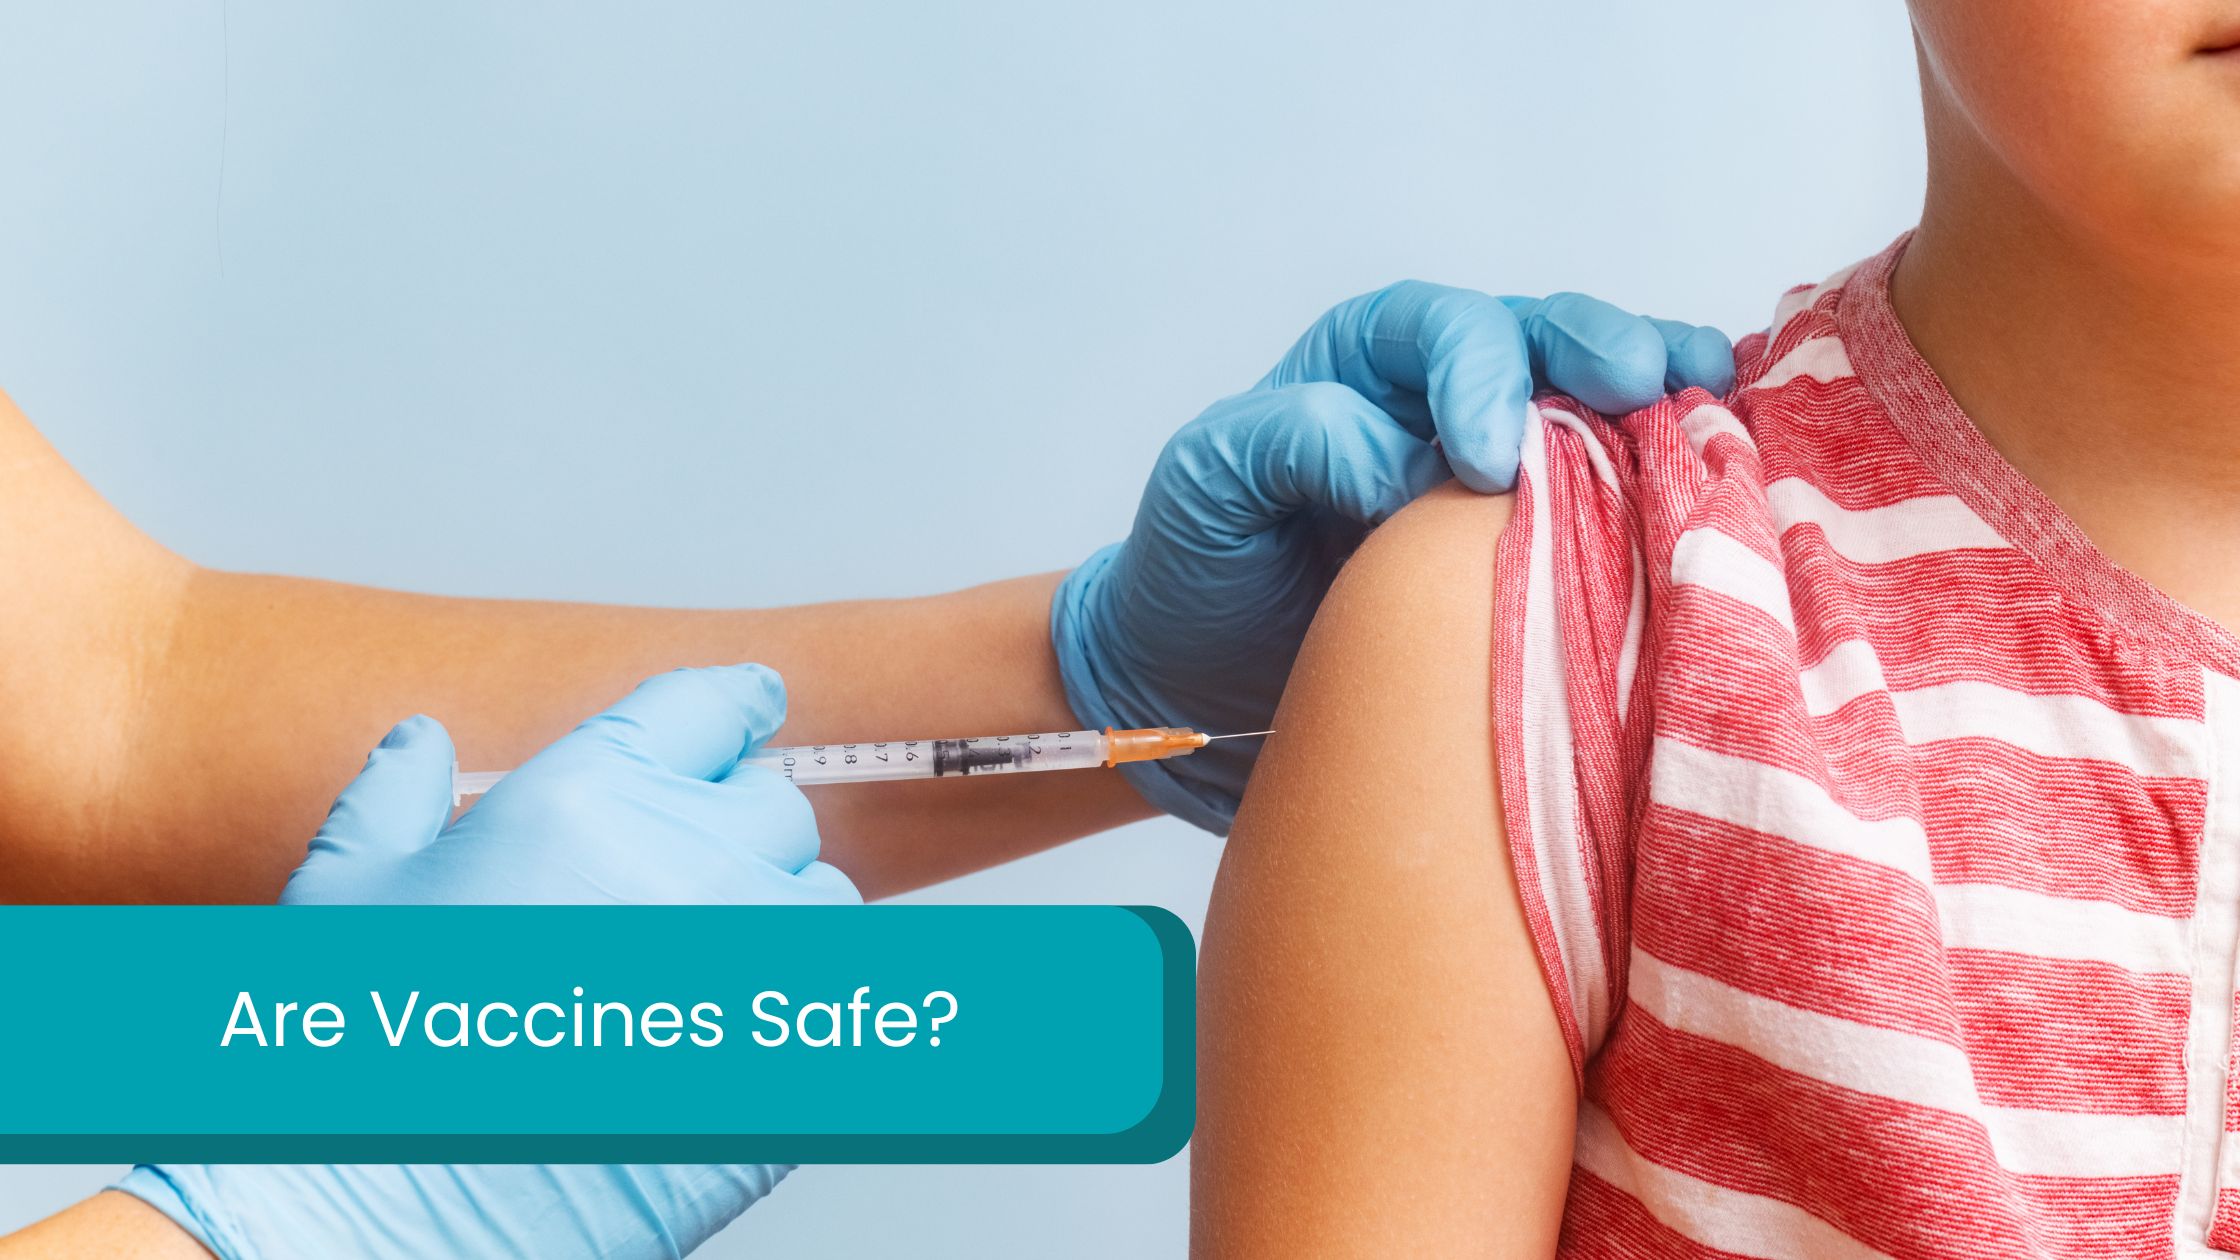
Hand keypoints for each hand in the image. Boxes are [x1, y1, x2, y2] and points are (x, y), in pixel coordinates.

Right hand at [115, 664, 856, 1259]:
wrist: (391, 1220)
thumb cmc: (359, 1064)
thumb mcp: (340, 903)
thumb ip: (391, 801)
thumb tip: (422, 740)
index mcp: (583, 800)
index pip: (706, 709)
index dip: (733, 705)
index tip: (753, 704)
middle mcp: (688, 862)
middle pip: (771, 808)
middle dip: (730, 833)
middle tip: (669, 884)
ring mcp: (756, 962)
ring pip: (818, 899)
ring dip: (775, 916)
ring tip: (694, 973)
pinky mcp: (794, 1057)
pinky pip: (838, 1003)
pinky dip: (798, 1008)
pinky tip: (726, 1039)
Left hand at [1052, 283, 1732, 830]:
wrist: (1201, 687)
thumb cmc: (1197, 572)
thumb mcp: (1206, 487)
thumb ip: (1286, 443)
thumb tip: (1397, 457)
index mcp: (1367, 365)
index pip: (1442, 332)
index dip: (1479, 375)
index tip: (1482, 458)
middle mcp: (1449, 397)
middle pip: (1544, 340)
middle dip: (1598, 352)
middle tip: (1643, 386)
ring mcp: (1510, 467)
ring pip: (1601, 403)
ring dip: (1663, 401)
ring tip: (1715, 402)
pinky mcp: (1546, 544)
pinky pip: (1622, 490)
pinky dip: (1676, 473)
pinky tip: (1730, 468)